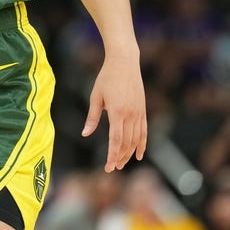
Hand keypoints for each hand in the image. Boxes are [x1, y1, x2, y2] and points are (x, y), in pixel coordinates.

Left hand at [81, 55, 147, 171]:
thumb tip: (85, 134)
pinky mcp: (143, 110)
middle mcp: (130, 114)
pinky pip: (144, 131)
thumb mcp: (95, 96)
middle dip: (119, 157)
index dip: (111, 155)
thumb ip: (92, 117)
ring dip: (129, 153)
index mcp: (117, 112)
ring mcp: (138, 112)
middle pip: (126, 143)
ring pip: (136, 139)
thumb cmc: (107, 78)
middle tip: (112, 167)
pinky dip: (142, 144)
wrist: (125, 62)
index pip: (115, 140)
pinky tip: (139, 155)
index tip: (108, 167)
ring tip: (121, 163)